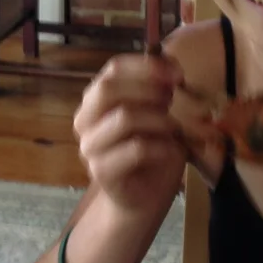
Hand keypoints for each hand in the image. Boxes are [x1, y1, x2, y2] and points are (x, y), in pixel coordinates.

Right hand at [74, 54, 200, 213]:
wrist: (145, 196)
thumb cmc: (152, 151)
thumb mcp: (160, 112)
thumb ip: (159, 88)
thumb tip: (170, 65)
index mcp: (96, 100)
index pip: (113, 69)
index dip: (147, 66)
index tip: (177, 73)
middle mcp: (85, 120)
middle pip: (108, 88)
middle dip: (147, 89)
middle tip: (171, 100)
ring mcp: (89, 146)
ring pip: (124, 118)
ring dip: (158, 120)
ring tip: (173, 130)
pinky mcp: (100, 170)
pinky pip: (136, 149)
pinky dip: (161, 146)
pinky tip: (170, 150)